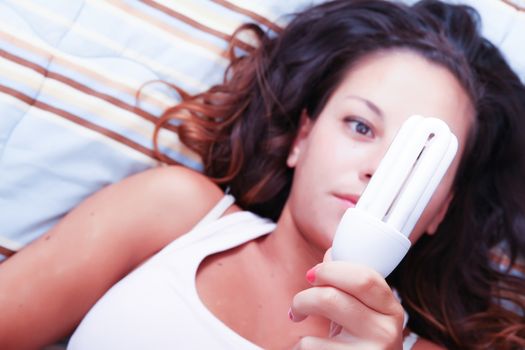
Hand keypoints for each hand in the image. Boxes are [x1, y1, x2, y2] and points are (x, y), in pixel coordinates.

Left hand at [289, 250, 403, 348]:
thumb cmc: (359, 342)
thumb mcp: (360, 312)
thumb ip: (348, 284)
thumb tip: (332, 253)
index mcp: (391, 309)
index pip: (364, 277)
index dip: (330, 270)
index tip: (312, 275)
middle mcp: (387, 332)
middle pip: (332, 297)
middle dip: (305, 295)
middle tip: (298, 304)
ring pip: (319, 318)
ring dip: (299, 316)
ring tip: (300, 325)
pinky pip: (309, 346)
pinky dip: (300, 345)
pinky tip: (312, 349)